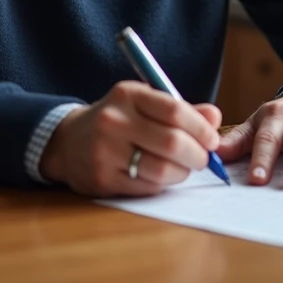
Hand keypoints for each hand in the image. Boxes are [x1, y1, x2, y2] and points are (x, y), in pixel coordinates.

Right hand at [39, 81, 221, 196]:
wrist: (68, 142)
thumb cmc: (118, 121)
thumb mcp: (144, 105)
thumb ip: (181, 110)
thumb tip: (214, 117)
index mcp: (128, 95)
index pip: (175, 111)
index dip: (201, 128)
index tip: (212, 139)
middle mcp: (113, 120)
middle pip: (173, 143)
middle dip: (197, 155)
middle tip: (202, 159)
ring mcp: (105, 151)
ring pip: (162, 170)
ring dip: (182, 173)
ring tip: (182, 168)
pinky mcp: (102, 179)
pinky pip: (147, 187)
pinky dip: (162, 184)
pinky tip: (159, 176)